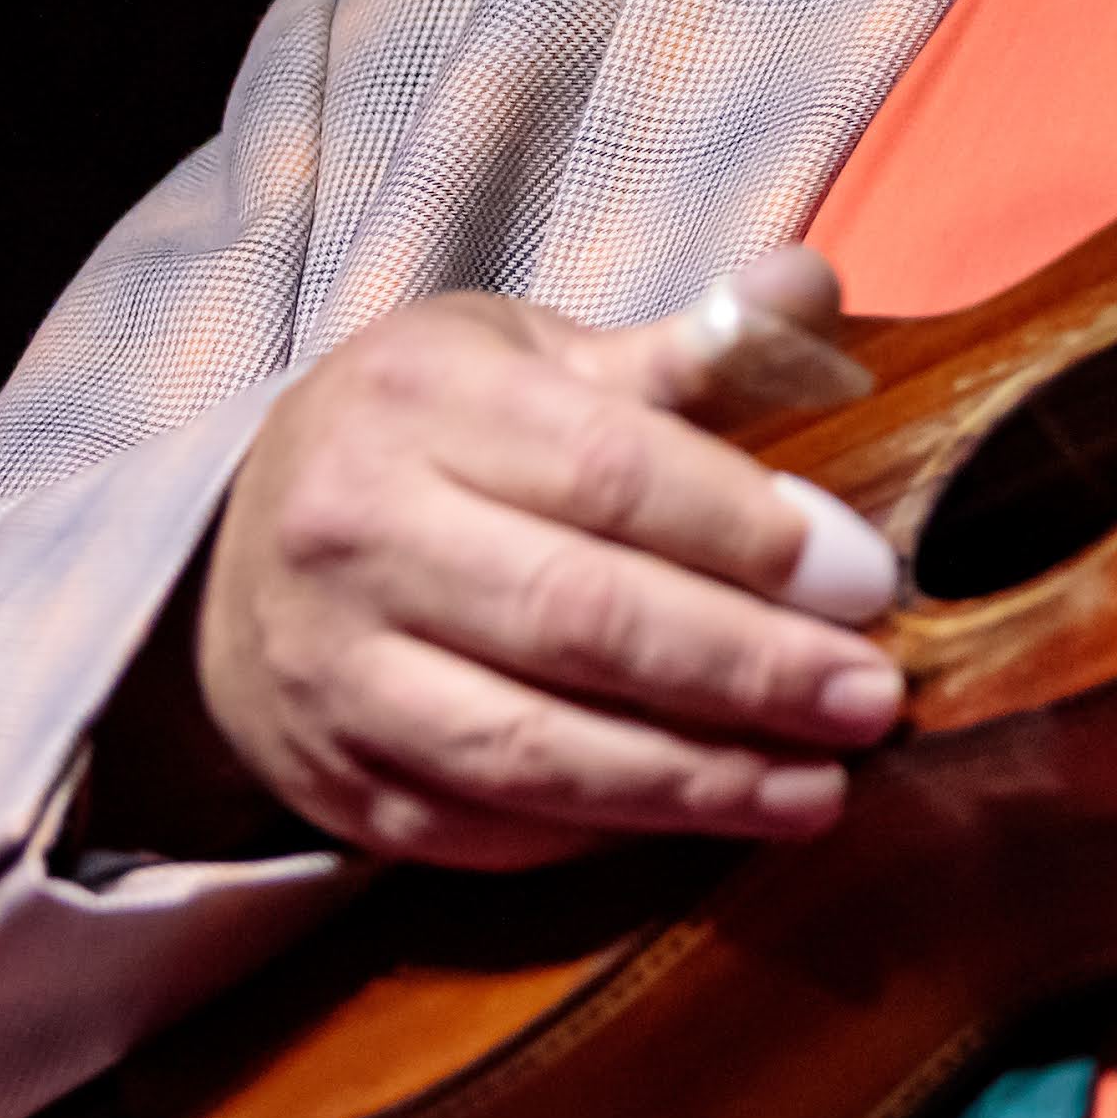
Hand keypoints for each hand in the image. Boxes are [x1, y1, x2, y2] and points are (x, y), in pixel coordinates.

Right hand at [190, 249, 905, 866]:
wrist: (243, 542)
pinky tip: (710, 815)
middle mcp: (355, 532)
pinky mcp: (337, 782)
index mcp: (420, 400)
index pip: (609, 471)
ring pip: (531, 748)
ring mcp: (332, 670)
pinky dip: (608, 832)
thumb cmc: (436, 433)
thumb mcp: (538, 356)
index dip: (745, 531)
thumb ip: (686, 345)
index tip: (864, 579)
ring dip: (694, 780)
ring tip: (821, 789)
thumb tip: (808, 285)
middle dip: (745, 668)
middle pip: (578, 618)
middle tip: (872, 697)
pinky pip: (488, 827)